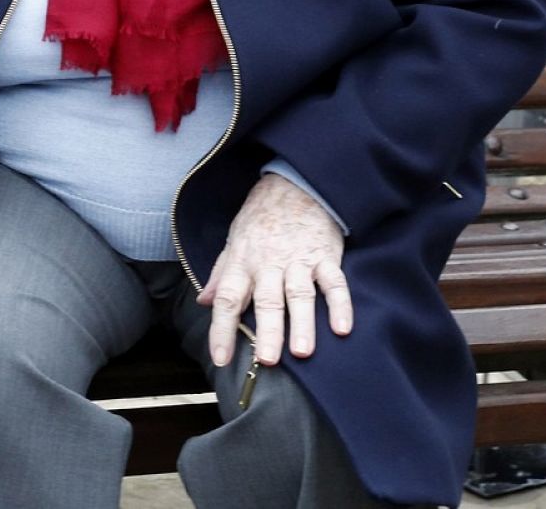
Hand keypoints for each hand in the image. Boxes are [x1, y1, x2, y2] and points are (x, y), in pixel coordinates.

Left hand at [198, 173, 351, 368]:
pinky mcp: (326, 255)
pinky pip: (335, 282)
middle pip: (267, 301)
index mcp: (242, 262)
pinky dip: (340, 304)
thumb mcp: (233, 240)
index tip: (220, 357)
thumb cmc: (260, 217)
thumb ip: (221, 274)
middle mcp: (269, 263)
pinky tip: (342, 328)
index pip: (227, 298)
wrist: (294, 183)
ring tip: (302, 352)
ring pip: (300, 294)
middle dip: (267, 332)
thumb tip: (203, 302)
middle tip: (267, 361)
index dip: (221, 329)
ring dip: (302, 323)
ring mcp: (299, 259)